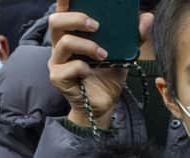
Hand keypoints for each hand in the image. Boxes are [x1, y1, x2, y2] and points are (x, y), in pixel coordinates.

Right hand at [48, 0, 153, 128]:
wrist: (103, 103)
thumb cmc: (107, 75)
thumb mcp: (123, 52)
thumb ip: (133, 35)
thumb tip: (146, 17)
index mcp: (71, 35)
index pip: (63, 13)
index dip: (64, 2)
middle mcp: (59, 46)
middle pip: (55, 21)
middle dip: (77, 18)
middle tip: (97, 25)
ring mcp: (56, 62)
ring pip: (64, 43)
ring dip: (87, 46)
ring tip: (103, 54)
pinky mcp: (57, 78)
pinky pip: (70, 66)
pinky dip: (84, 67)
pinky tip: (91, 72)